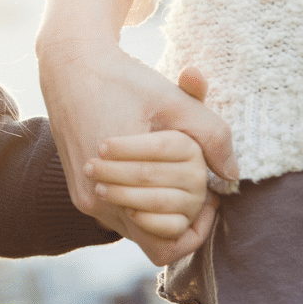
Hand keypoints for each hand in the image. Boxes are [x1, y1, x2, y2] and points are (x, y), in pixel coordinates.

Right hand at [37, 0, 235, 265]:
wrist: (70, 68)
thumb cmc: (123, 80)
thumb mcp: (172, 100)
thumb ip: (210, 135)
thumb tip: (233, 174)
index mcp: (116, 176)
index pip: (168, 235)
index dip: (197, 226)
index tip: (211, 200)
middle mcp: (95, 198)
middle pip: (153, 236)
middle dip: (180, 216)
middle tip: (201, 192)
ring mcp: (84, 199)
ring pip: (135, 229)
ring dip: (157, 210)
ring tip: (178, 182)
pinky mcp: (78, 194)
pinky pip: (118, 216)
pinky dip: (139, 203)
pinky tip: (154, 176)